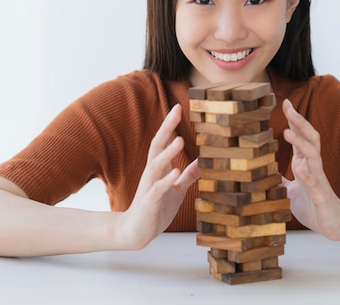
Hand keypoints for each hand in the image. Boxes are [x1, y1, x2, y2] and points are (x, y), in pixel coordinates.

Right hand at [119, 104, 199, 249]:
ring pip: (156, 165)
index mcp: (159, 169)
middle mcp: (152, 174)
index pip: (162, 142)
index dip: (169, 125)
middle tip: (176, 111)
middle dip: (166, 128)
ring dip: (168, 153)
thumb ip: (187, 176)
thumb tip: (202, 162)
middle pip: (157, 146)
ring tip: (180, 140)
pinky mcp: (149, 202)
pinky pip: (157, 189)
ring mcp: (149, 187)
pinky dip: (166, 180)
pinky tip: (176, 173)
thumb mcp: (176, 190)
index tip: (178, 107)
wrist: (136, 232)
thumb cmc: (156, 209)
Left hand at [282, 99, 339, 239]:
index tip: (285, 102)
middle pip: (309, 138)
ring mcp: (318, 179)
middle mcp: (312, 166)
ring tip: (288, 132)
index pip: (301, 135)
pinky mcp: (321, 195)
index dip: (294, 119)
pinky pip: (315, 183)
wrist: (333, 224)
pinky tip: (299, 168)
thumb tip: (259, 171)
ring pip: (313, 156)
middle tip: (289, 106)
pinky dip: (307, 175)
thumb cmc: (311, 203)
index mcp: (305, 162)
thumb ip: (277, 178)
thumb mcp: (288, 189)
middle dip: (300, 122)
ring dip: (301, 143)